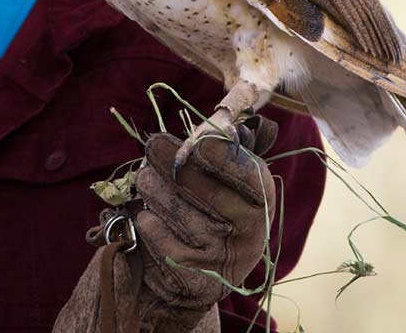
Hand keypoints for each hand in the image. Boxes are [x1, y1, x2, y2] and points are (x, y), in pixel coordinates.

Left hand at [54, 116, 277, 332]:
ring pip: (185, 217)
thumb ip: (228, 152)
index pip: (252, 178)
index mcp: (262, 201)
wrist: (203, 274)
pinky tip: (145, 215)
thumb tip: (226, 126)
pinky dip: (153, 227)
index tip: (200, 142)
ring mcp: (226, 257)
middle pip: (212, 195)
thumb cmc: (214, 210)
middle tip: (152, 145)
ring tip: (143, 178)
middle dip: (176, 165)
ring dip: (158, 192)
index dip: (226, 159)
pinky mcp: (201, 280)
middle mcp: (251, 231)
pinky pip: (169, 248)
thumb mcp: (229, 183)